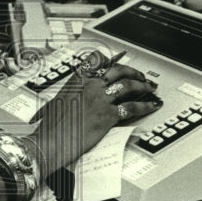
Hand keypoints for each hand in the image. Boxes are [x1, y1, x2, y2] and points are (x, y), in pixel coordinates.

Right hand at [27, 59, 161, 175]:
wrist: (51, 140)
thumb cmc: (50, 126)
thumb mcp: (55, 103)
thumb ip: (66, 97)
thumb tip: (66, 99)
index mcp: (77, 80)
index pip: (97, 61)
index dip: (111, 60)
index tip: (120, 60)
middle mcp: (90, 85)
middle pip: (117, 71)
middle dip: (132, 72)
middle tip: (140, 76)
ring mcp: (100, 99)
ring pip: (128, 86)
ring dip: (143, 86)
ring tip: (150, 88)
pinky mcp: (108, 115)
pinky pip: (132, 107)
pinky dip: (145, 106)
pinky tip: (151, 106)